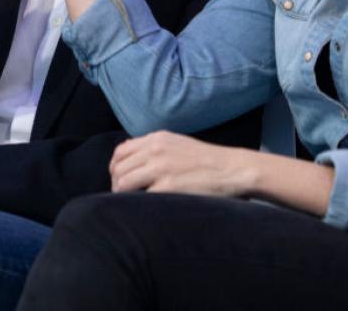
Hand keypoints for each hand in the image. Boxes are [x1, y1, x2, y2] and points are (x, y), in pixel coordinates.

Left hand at [109, 130, 256, 197]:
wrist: (232, 169)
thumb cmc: (207, 161)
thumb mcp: (178, 144)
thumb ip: (155, 149)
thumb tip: (131, 163)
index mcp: (157, 138)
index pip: (120, 152)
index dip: (115, 169)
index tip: (119, 180)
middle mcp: (155, 150)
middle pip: (118, 169)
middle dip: (116, 185)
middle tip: (124, 198)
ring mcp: (161, 168)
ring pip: (123, 183)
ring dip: (122, 196)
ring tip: (132, 204)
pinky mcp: (168, 187)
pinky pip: (139, 197)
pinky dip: (137, 205)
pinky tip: (146, 209)